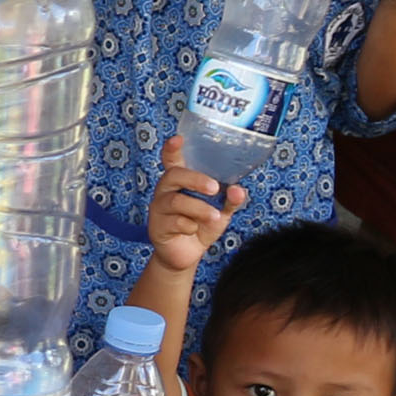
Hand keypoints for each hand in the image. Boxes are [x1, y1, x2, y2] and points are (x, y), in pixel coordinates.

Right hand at [147, 139, 238, 275]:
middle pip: (173, 175)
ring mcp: (158, 209)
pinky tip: (194, 230)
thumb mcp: (221, 212)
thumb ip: (230, 201)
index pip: (172, 160)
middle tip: (215, 188)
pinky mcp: (157, 227)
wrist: (187, 256)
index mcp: (180, 182)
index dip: (172, 149)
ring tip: (214, 217)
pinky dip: (190, 226)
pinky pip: (174, 222)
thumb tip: (239, 190)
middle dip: (194, 179)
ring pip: (176, 201)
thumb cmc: (201, 226)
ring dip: (199, 208)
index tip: (178, 139)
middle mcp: (166, 191)